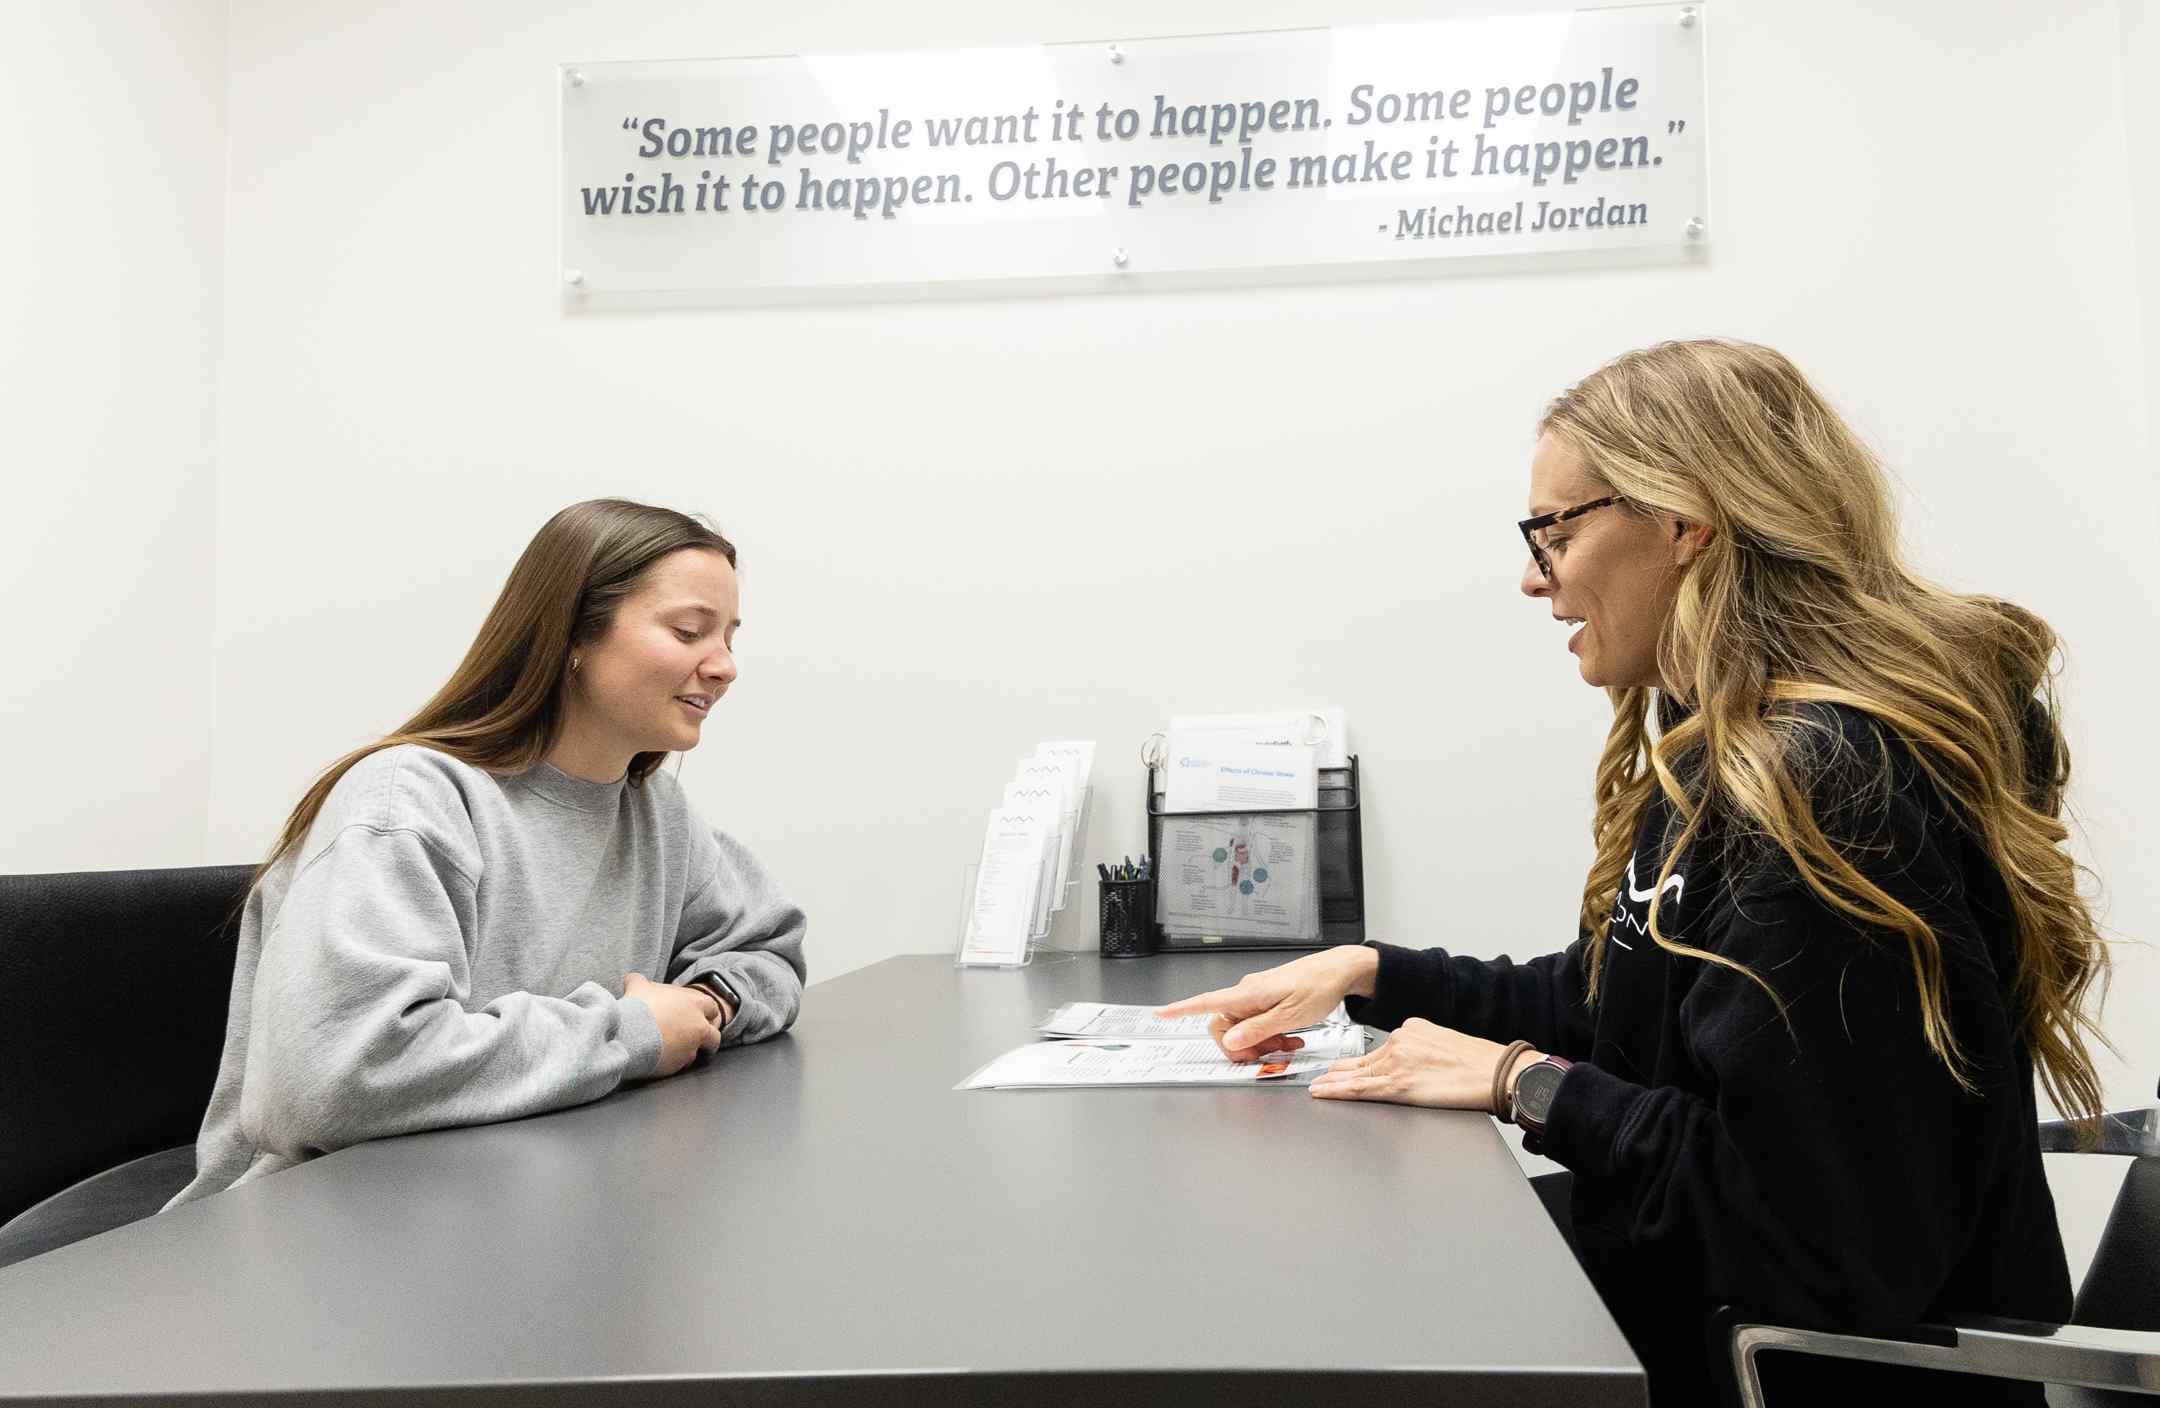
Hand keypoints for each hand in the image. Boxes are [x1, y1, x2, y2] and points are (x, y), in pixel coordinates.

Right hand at [623, 972, 721, 1077]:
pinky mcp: (679, 1065)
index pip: (712, 1008)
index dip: (706, 1012)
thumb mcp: (638, 986)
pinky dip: (674, 1062)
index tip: (699, 1015)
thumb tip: (631, 979)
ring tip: (674, 1049)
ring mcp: (691, 1048)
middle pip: (714, 1035)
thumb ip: (639, 981)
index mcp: (696, 1004)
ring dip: (688, 1051)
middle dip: (707, 1036)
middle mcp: (699, 1027)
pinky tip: (663, 1058)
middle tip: (695, 1037)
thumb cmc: (638, 1007)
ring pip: (698, 1052)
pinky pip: (681, 1065)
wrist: (630, 1033)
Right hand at [1155, 945, 1378, 1062]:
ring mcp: (1256, 997)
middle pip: (1223, 1026)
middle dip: (1241, 1046)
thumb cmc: (1319, 985)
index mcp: (1249, 993)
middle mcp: (1247, 993)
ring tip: (1287, 1045)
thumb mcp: (1291, 1014)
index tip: (1161, 1014)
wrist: (1339, 970)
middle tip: (1267, 1055)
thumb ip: (1259, 1028)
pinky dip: (1269, 1035)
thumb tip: (1231, 1040)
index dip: (1181, 1009)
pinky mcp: (1266, 1001)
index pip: (1207, 1001)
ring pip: (1243, 1028)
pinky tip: (1289, 1038)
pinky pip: (1257, 1023)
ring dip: (1260, 1043)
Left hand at [1308, 1017, 1541, 1108]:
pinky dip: (1338, 1091)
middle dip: (1339, 1070)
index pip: (1377, 1048)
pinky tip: (1324, 1093)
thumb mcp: (1443, 1044)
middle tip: (1319, 1076)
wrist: (1499, 1073)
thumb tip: (1409, 1065)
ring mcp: (1398, 1062)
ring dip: (1332, 1082)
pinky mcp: (1400, 1084)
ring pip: (1356, 1075)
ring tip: (1316, 1088)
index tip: (1343, 1065)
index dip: (1358, 1060)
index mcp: (1412, 1028)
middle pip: (1362, 1060)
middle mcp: (1401, 1040)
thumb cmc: (1480, 1064)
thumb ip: (1420, 1050)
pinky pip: (1361, 1089)